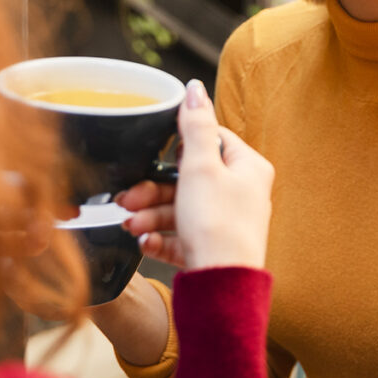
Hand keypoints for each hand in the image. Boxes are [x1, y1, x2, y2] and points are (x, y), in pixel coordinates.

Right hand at [118, 79, 273, 269]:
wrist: (221, 289)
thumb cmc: (217, 225)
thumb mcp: (201, 166)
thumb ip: (196, 125)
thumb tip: (195, 88)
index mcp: (248, 168)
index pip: (213, 140)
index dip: (181, 146)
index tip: (156, 154)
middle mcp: (242, 194)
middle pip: (190, 179)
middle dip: (153, 189)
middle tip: (128, 197)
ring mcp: (228, 224)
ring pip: (181, 209)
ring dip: (151, 215)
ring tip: (130, 224)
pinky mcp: (213, 250)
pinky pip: (182, 236)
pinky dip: (161, 237)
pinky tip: (144, 242)